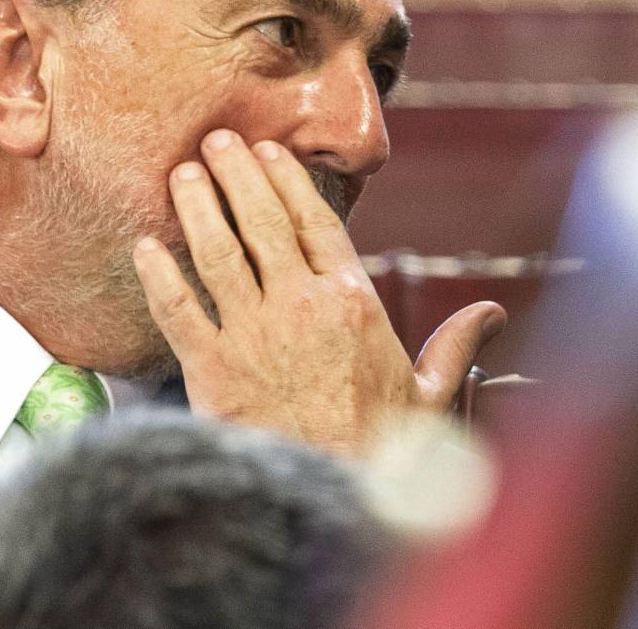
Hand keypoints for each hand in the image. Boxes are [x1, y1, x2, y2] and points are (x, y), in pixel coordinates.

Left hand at [132, 128, 506, 454]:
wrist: (335, 497)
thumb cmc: (385, 451)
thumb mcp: (431, 394)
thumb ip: (456, 344)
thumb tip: (494, 314)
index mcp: (352, 302)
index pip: (316, 223)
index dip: (288, 182)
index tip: (269, 152)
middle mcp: (301, 307)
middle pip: (262, 223)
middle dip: (237, 174)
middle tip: (216, 140)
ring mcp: (253, 337)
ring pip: (218, 253)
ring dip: (198, 206)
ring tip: (182, 172)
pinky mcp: (212, 373)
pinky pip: (177, 311)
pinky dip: (157, 274)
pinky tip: (143, 244)